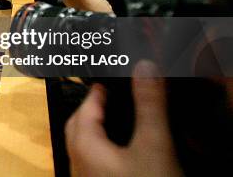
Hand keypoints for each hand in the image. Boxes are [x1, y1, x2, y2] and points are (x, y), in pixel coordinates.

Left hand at [65, 61, 182, 176]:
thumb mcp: (153, 144)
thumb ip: (149, 106)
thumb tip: (145, 68)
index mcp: (84, 145)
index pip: (84, 107)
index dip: (97, 90)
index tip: (107, 80)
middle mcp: (79, 161)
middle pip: (79, 126)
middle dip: (92, 109)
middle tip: (109, 97)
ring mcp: (87, 176)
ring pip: (87, 146)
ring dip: (98, 130)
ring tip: (117, 120)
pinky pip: (97, 162)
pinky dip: (107, 149)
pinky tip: (126, 152)